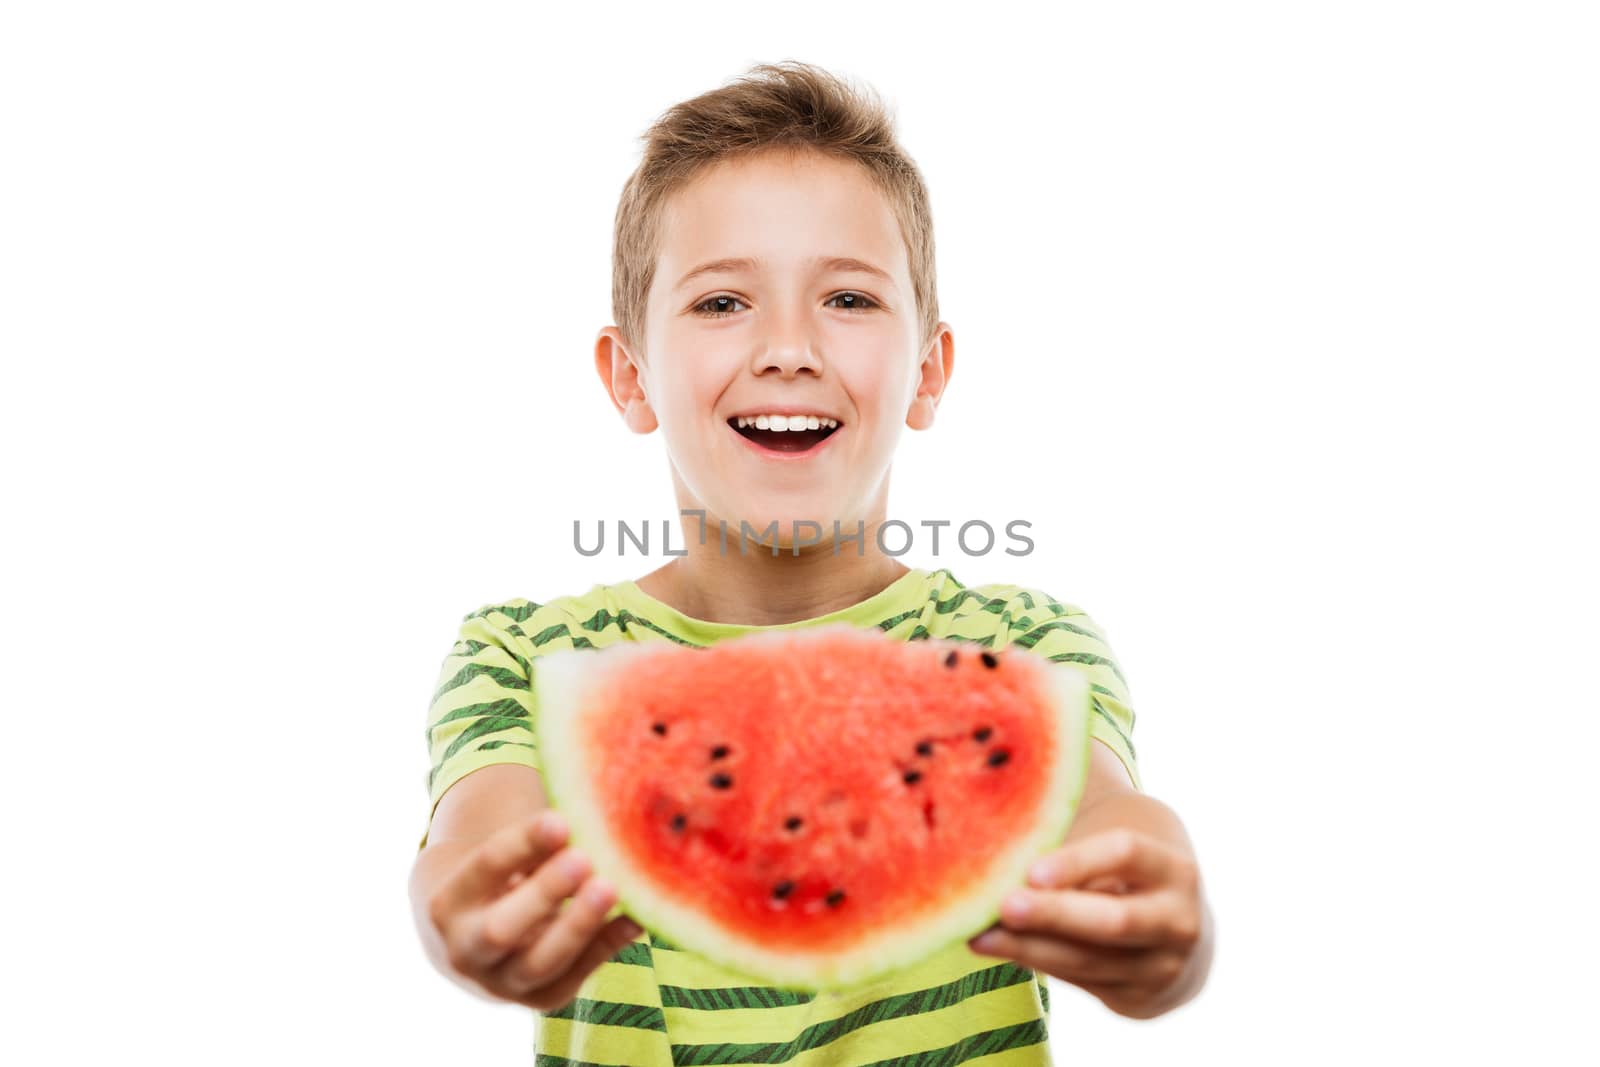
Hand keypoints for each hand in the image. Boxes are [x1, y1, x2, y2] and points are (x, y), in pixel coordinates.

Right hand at [422, 810, 641, 1011]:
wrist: (475, 944)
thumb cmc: (497, 883)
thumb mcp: (503, 861)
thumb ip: (536, 843)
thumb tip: (585, 815)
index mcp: (448, 904)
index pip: (485, 868)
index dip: (523, 843)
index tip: (560, 820)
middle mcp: (466, 951)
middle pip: (501, 928)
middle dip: (544, 893)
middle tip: (583, 859)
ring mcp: (502, 983)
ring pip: (540, 963)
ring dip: (578, 925)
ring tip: (612, 888)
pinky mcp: (540, 1000)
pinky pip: (575, 976)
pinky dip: (607, 946)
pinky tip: (635, 919)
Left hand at [967, 827, 1204, 1018]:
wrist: (1177, 934)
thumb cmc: (1127, 875)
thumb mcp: (1119, 856)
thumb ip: (1075, 853)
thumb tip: (1001, 848)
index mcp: (1175, 870)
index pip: (1127, 854)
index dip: (1078, 862)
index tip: (1031, 870)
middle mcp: (1178, 922)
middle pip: (1113, 920)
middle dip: (1054, 914)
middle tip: (1003, 906)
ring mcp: (1163, 967)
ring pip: (1087, 959)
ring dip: (1028, 947)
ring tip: (979, 934)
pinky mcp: (1139, 998)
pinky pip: (1079, 979)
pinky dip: (1036, 961)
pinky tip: (1000, 948)